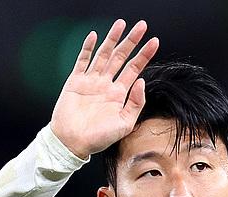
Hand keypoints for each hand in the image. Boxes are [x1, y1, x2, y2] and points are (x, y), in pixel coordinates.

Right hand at [50, 19, 159, 158]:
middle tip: (141, 25)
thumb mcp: (124, 124)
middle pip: (121, 57)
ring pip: (103, 55)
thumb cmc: (99, 138)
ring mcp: (91, 81)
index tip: (155, 41)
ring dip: (112, 39)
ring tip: (120, 24)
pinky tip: (94, 36)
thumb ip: (136, 103)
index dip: (144, 55)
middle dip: (131, 41)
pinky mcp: (75, 81)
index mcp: (119, 94)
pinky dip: (88, 48)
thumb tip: (141, 81)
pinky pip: (82, 61)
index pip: (134, 69)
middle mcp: (106, 85)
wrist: (73, 142)